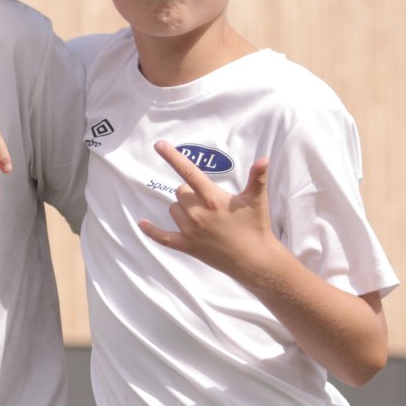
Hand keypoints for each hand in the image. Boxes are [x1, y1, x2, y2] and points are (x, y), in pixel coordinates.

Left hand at [138, 141, 277, 280]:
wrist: (255, 261)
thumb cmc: (256, 227)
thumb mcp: (257, 200)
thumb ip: (258, 178)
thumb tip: (264, 159)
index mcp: (212, 198)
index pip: (189, 172)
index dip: (172, 157)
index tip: (159, 144)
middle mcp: (198, 213)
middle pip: (180, 191)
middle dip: (190, 192)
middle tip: (209, 202)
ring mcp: (190, 231)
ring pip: (173, 209)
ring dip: (182, 209)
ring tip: (203, 217)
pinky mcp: (187, 246)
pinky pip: (163, 237)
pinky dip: (151, 230)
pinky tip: (142, 223)